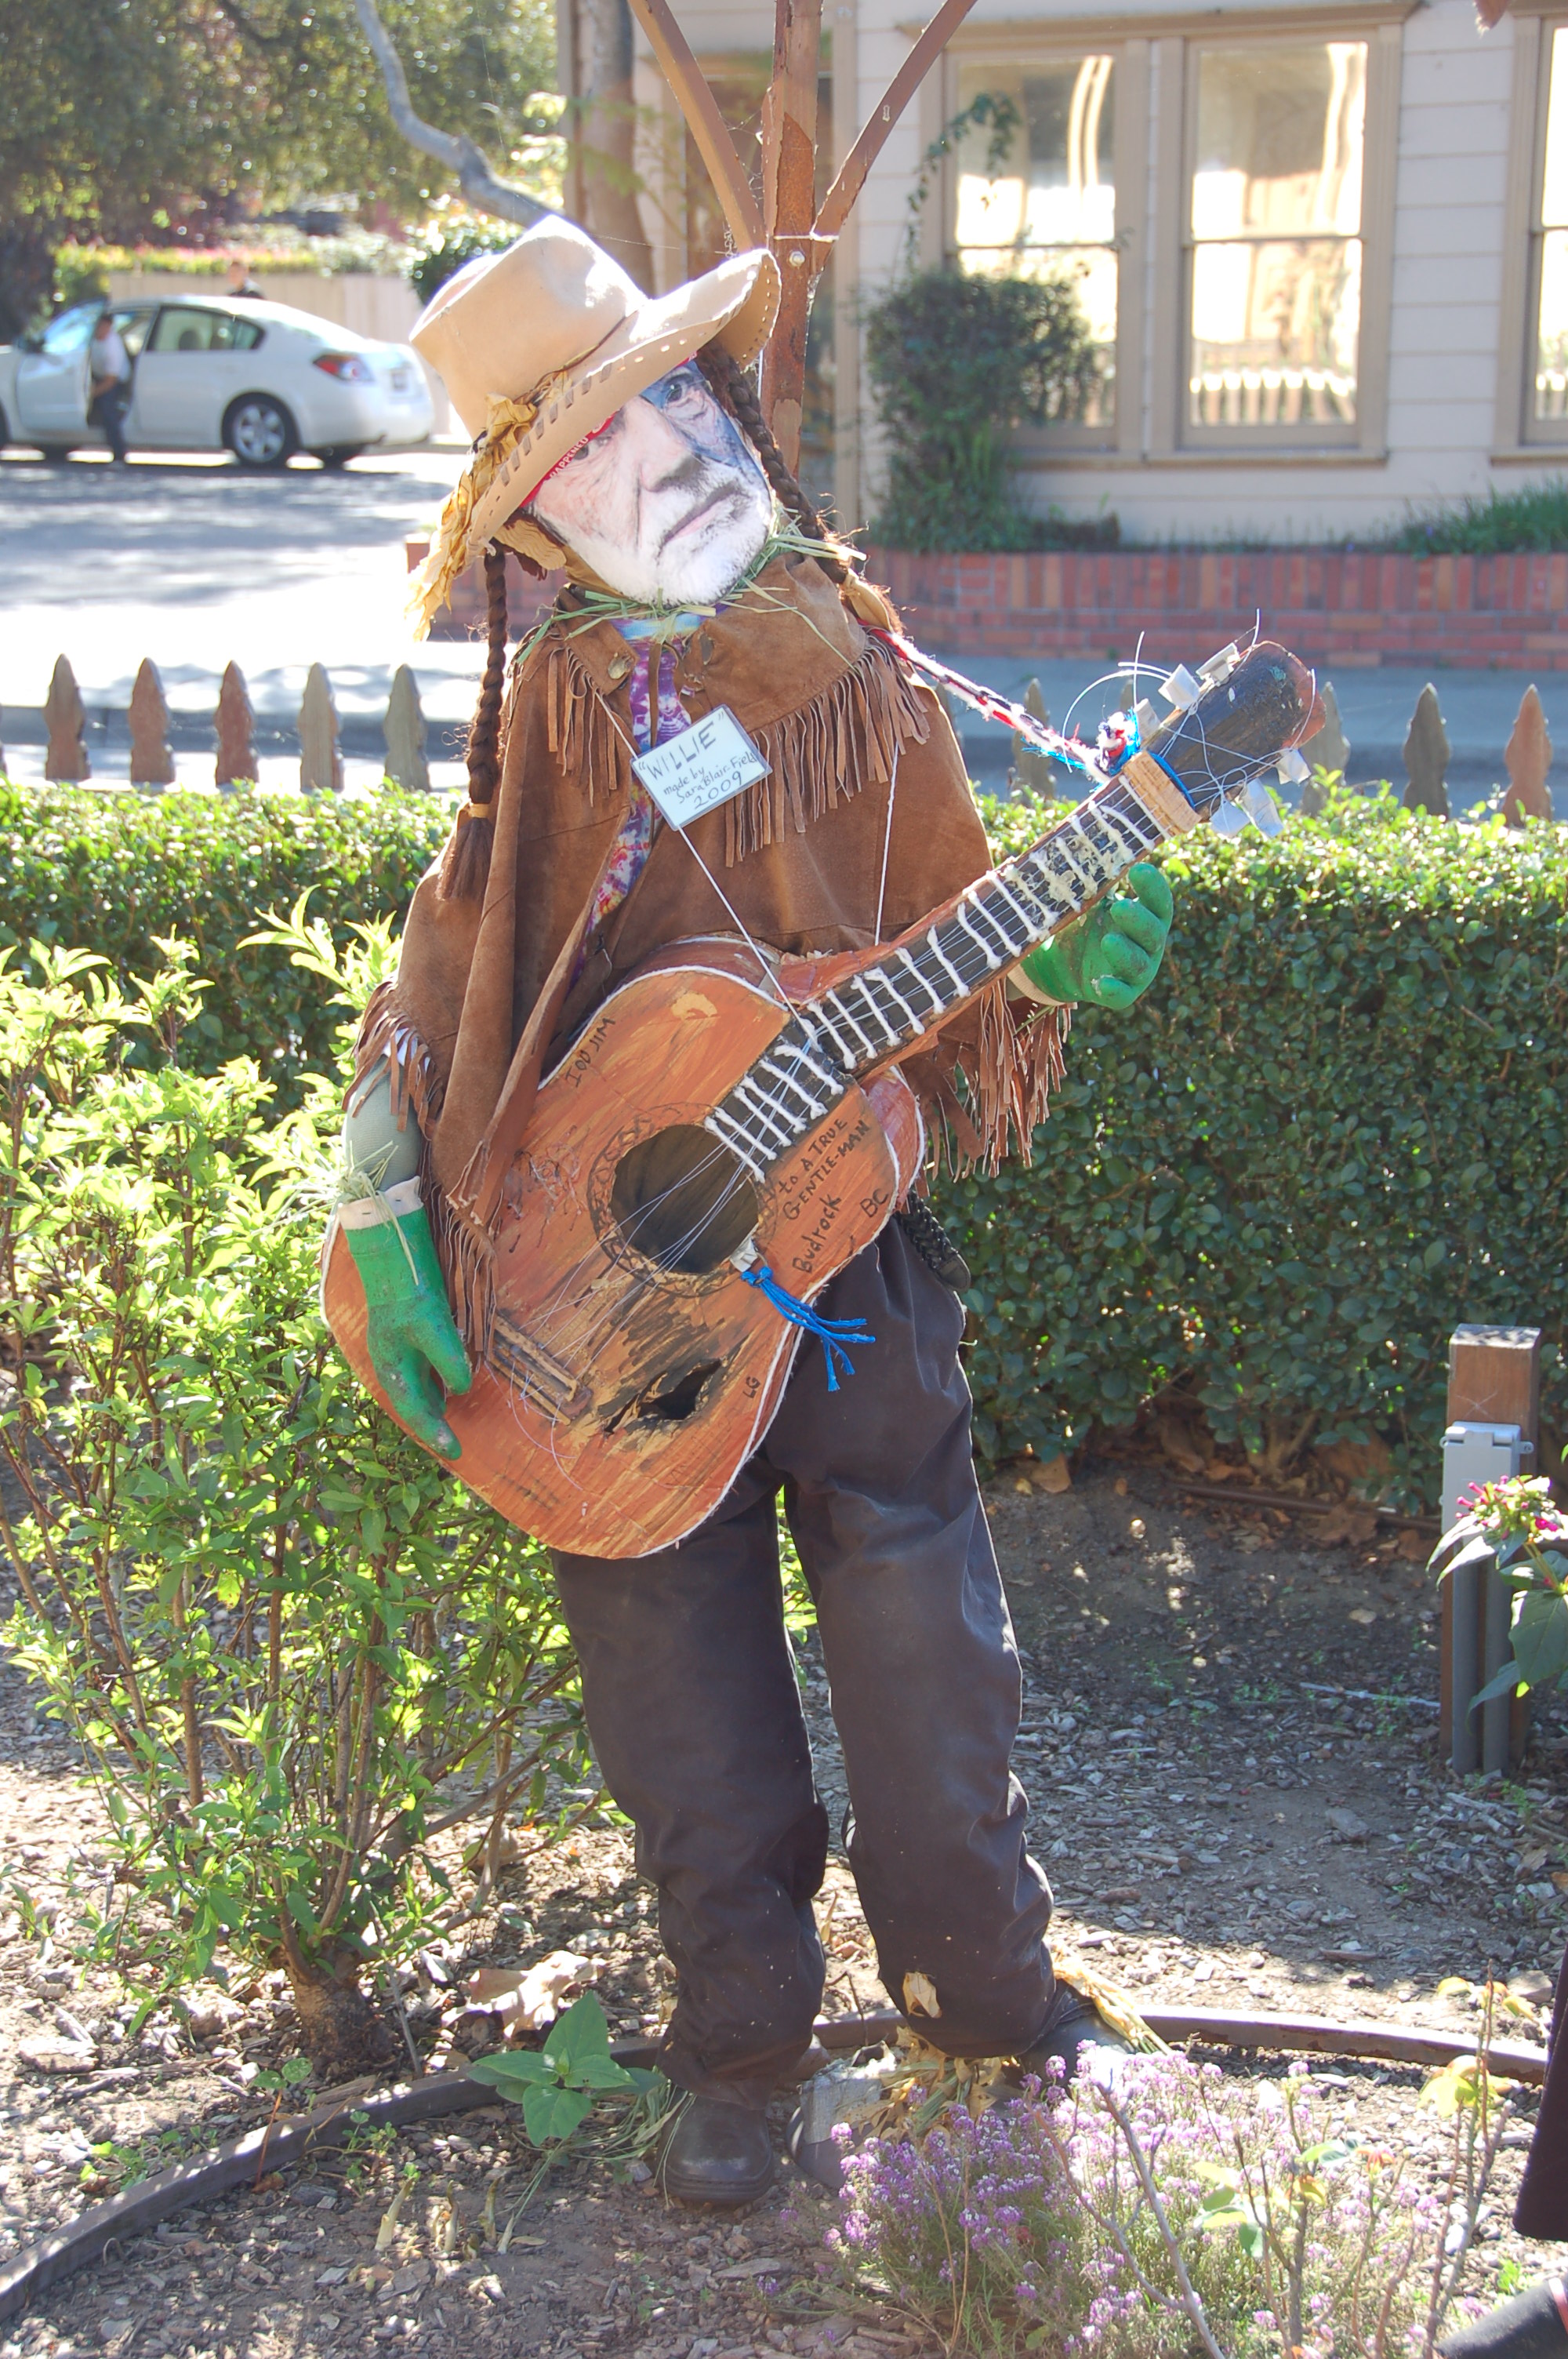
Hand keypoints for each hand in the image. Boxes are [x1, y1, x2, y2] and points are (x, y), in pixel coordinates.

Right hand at [343, 1203, 471, 1457]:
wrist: (393, 1254)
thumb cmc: (410, 1292)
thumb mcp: (432, 1327)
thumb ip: (447, 1360)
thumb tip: (461, 1388)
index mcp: (392, 1368)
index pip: (416, 1411)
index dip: (436, 1434)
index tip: (456, 1453)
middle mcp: (392, 1364)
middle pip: (414, 1405)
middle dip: (433, 1426)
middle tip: (453, 1446)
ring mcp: (398, 1350)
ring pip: (417, 1389)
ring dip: (433, 1407)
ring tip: (448, 1425)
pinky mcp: (408, 1335)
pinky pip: (421, 1371)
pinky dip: (435, 1384)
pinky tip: (447, 1386)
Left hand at [1020, 862, 1173, 1011]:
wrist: (1060, 961)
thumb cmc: (1081, 921)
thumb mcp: (1083, 899)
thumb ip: (1086, 878)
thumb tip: (1073, 845)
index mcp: (1144, 915)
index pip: (1158, 901)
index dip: (1153, 887)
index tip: (1139, 869)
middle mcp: (1146, 943)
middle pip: (1153, 932)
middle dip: (1138, 920)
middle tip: (1119, 906)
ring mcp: (1135, 971)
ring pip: (1140, 965)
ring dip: (1126, 953)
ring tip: (1107, 940)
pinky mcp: (1120, 993)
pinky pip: (1122, 995)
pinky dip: (1114, 990)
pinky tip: (1101, 983)